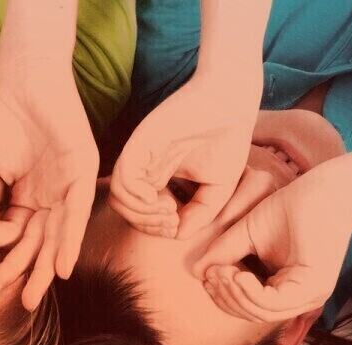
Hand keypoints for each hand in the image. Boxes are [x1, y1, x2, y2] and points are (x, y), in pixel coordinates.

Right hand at [0, 55, 97, 309]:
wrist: (23, 79)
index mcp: (22, 198)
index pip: (9, 234)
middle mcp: (46, 199)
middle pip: (34, 244)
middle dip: (20, 273)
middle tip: (7, 301)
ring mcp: (65, 189)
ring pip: (55, 237)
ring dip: (45, 268)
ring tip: (30, 297)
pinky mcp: (80, 176)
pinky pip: (76, 215)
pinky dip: (69, 241)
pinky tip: (62, 267)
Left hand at [110, 80, 257, 238]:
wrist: (231, 101)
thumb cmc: (227, 139)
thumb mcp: (218, 188)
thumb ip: (200, 214)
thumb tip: (178, 236)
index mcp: (158, 176)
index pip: (139, 212)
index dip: (153, 228)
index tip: (176, 225)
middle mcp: (145, 167)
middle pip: (125, 209)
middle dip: (147, 225)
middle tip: (172, 222)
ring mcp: (140, 156)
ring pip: (119, 198)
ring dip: (142, 215)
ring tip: (170, 210)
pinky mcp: (141, 144)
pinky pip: (122, 179)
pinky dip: (137, 197)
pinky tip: (159, 197)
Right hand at [193, 170, 351, 323]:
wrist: (324, 188)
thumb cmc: (291, 207)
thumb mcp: (246, 234)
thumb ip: (224, 254)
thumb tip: (197, 273)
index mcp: (287, 289)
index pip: (249, 305)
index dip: (224, 296)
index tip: (207, 275)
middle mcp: (300, 298)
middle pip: (252, 314)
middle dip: (226, 298)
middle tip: (211, 275)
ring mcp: (309, 296)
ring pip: (261, 313)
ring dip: (235, 295)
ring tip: (221, 273)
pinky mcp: (313, 287)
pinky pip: (274, 304)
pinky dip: (250, 293)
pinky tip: (238, 275)